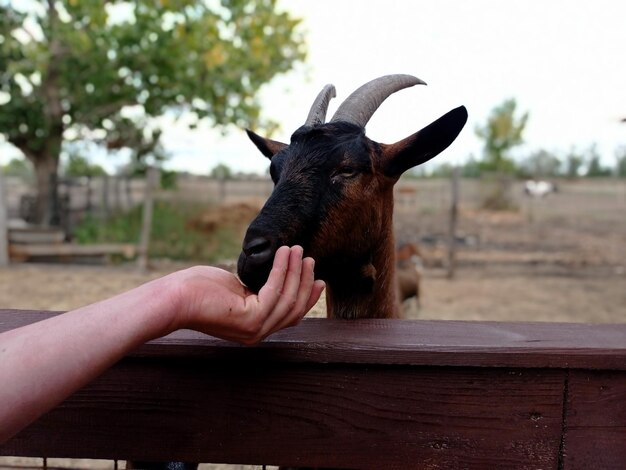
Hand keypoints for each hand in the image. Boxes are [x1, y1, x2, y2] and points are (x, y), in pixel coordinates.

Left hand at [168, 246, 323, 344]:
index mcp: (255, 329)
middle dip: (305, 281)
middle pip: (294, 308)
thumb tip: (275, 277)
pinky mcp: (250, 319)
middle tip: (308, 257)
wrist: (175, 298)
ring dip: (296, 272)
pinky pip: (274, 291)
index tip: (318, 279)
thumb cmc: (198, 290)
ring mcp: (254, 329)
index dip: (307, 297)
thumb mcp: (236, 289)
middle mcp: (258, 334)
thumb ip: (256, 289)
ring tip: (297, 249)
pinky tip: (284, 253)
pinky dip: (283, 269)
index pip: (290, 315)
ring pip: (288, 300)